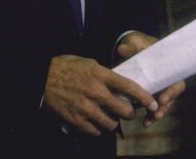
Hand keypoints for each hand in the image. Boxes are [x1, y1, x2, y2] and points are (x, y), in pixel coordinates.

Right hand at [42, 55, 157, 135]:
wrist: (42, 78)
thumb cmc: (67, 67)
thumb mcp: (90, 63)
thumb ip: (106, 75)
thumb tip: (120, 84)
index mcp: (100, 75)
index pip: (129, 87)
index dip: (144, 97)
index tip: (153, 102)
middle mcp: (95, 92)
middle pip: (124, 110)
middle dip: (129, 112)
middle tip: (127, 111)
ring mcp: (85, 108)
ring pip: (111, 124)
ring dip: (113, 122)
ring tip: (110, 117)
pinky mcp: (76, 120)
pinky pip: (95, 131)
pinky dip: (98, 129)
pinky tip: (96, 122)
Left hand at [116, 32, 185, 127]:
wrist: (131, 49)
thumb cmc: (138, 44)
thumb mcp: (136, 42)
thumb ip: (131, 46)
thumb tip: (122, 49)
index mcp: (167, 66)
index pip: (176, 80)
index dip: (172, 91)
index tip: (162, 98)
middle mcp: (165, 79)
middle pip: (171, 96)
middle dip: (164, 106)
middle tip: (157, 114)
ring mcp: (158, 87)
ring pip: (162, 104)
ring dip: (157, 114)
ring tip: (148, 121)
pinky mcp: (149, 94)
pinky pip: (153, 107)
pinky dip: (150, 116)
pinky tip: (145, 123)